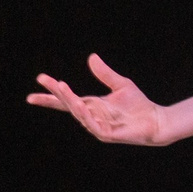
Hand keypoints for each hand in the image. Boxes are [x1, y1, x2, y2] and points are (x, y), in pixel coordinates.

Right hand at [27, 54, 170, 144]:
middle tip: (44, 79)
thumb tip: (91, 57)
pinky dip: (85, 114)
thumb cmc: (139, 105)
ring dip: (69, 100)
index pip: (66, 101)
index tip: (36, 86)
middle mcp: (91, 116)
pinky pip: (92, 124)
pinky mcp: (107, 134)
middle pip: (68, 104)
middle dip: (55, 92)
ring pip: (79, 113)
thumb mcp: (121, 84)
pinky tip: (81, 104)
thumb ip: (105, 73)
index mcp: (92, 105)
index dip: (51, 95)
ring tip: (61, 86)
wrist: (156, 120)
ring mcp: (97, 126)